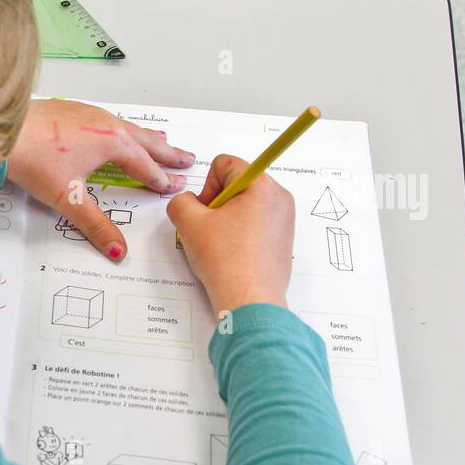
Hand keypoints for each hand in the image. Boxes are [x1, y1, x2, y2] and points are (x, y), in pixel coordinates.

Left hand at [7, 99, 194, 260]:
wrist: (2, 129)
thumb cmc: (32, 156)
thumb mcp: (69, 198)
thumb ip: (95, 225)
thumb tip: (116, 248)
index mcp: (112, 143)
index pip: (145, 166)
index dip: (161, 179)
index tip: (174, 186)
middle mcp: (106, 124)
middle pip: (146, 142)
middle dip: (168, 153)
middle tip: (187, 159)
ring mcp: (90, 114)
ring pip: (129, 127)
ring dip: (148, 138)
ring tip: (163, 142)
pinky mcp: (73, 110)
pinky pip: (110, 119)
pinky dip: (124, 128)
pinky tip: (117, 131)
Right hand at [166, 155, 293, 314]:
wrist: (250, 300)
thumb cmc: (226, 262)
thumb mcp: (189, 224)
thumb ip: (179, 202)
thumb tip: (186, 203)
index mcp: (261, 185)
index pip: (225, 164)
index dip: (206, 186)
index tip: (205, 211)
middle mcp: (279, 197)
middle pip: (237, 183)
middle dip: (217, 203)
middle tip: (210, 230)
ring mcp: (284, 219)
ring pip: (245, 205)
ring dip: (226, 219)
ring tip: (221, 244)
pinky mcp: (283, 238)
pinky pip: (255, 223)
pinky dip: (239, 233)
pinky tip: (232, 253)